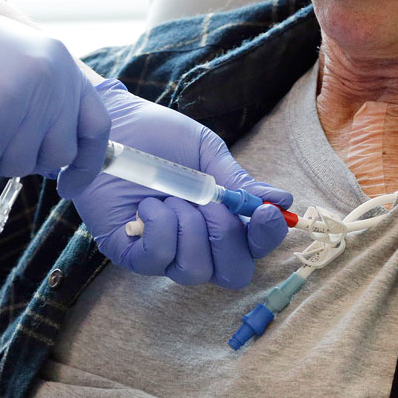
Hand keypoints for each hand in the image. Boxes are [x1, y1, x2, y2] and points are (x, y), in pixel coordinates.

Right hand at [0, 0, 110, 178]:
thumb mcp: (15, 59)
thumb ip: (46, 97)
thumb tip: (64, 152)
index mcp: (59, 61)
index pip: (97, 125)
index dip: (89, 161)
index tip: (73, 181)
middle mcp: (48, 81)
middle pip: (57, 154)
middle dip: (27, 155)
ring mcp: (18, 102)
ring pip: (19, 165)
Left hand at [58, 80, 291, 288]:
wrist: (114, 123)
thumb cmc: (159, 136)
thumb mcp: (206, 153)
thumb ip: (239, 181)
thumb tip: (282, 202)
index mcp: (219, 219)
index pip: (254, 249)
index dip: (266, 238)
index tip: (267, 212)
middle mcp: (194, 243)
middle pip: (232, 274)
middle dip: (227, 238)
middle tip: (211, 203)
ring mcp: (161, 252)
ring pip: (194, 270)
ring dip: (189, 228)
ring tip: (171, 196)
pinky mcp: (127, 251)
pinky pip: (156, 261)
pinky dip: (159, 229)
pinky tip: (148, 205)